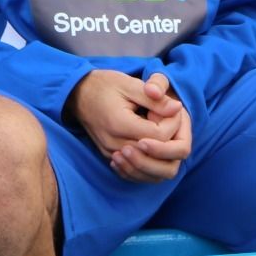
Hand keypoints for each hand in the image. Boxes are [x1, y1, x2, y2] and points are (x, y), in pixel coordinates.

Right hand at [68, 70, 191, 182]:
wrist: (78, 94)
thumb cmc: (106, 85)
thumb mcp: (130, 84)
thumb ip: (154, 98)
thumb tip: (176, 108)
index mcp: (119, 123)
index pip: (159, 136)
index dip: (172, 124)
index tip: (171, 109)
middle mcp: (113, 143)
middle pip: (154, 155)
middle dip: (168, 139)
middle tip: (167, 119)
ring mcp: (110, 153)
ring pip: (146, 168)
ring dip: (159, 154)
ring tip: (159, 129)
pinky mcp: (109, 157)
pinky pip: (134, 171)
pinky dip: (148, 162)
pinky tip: (152, 145)